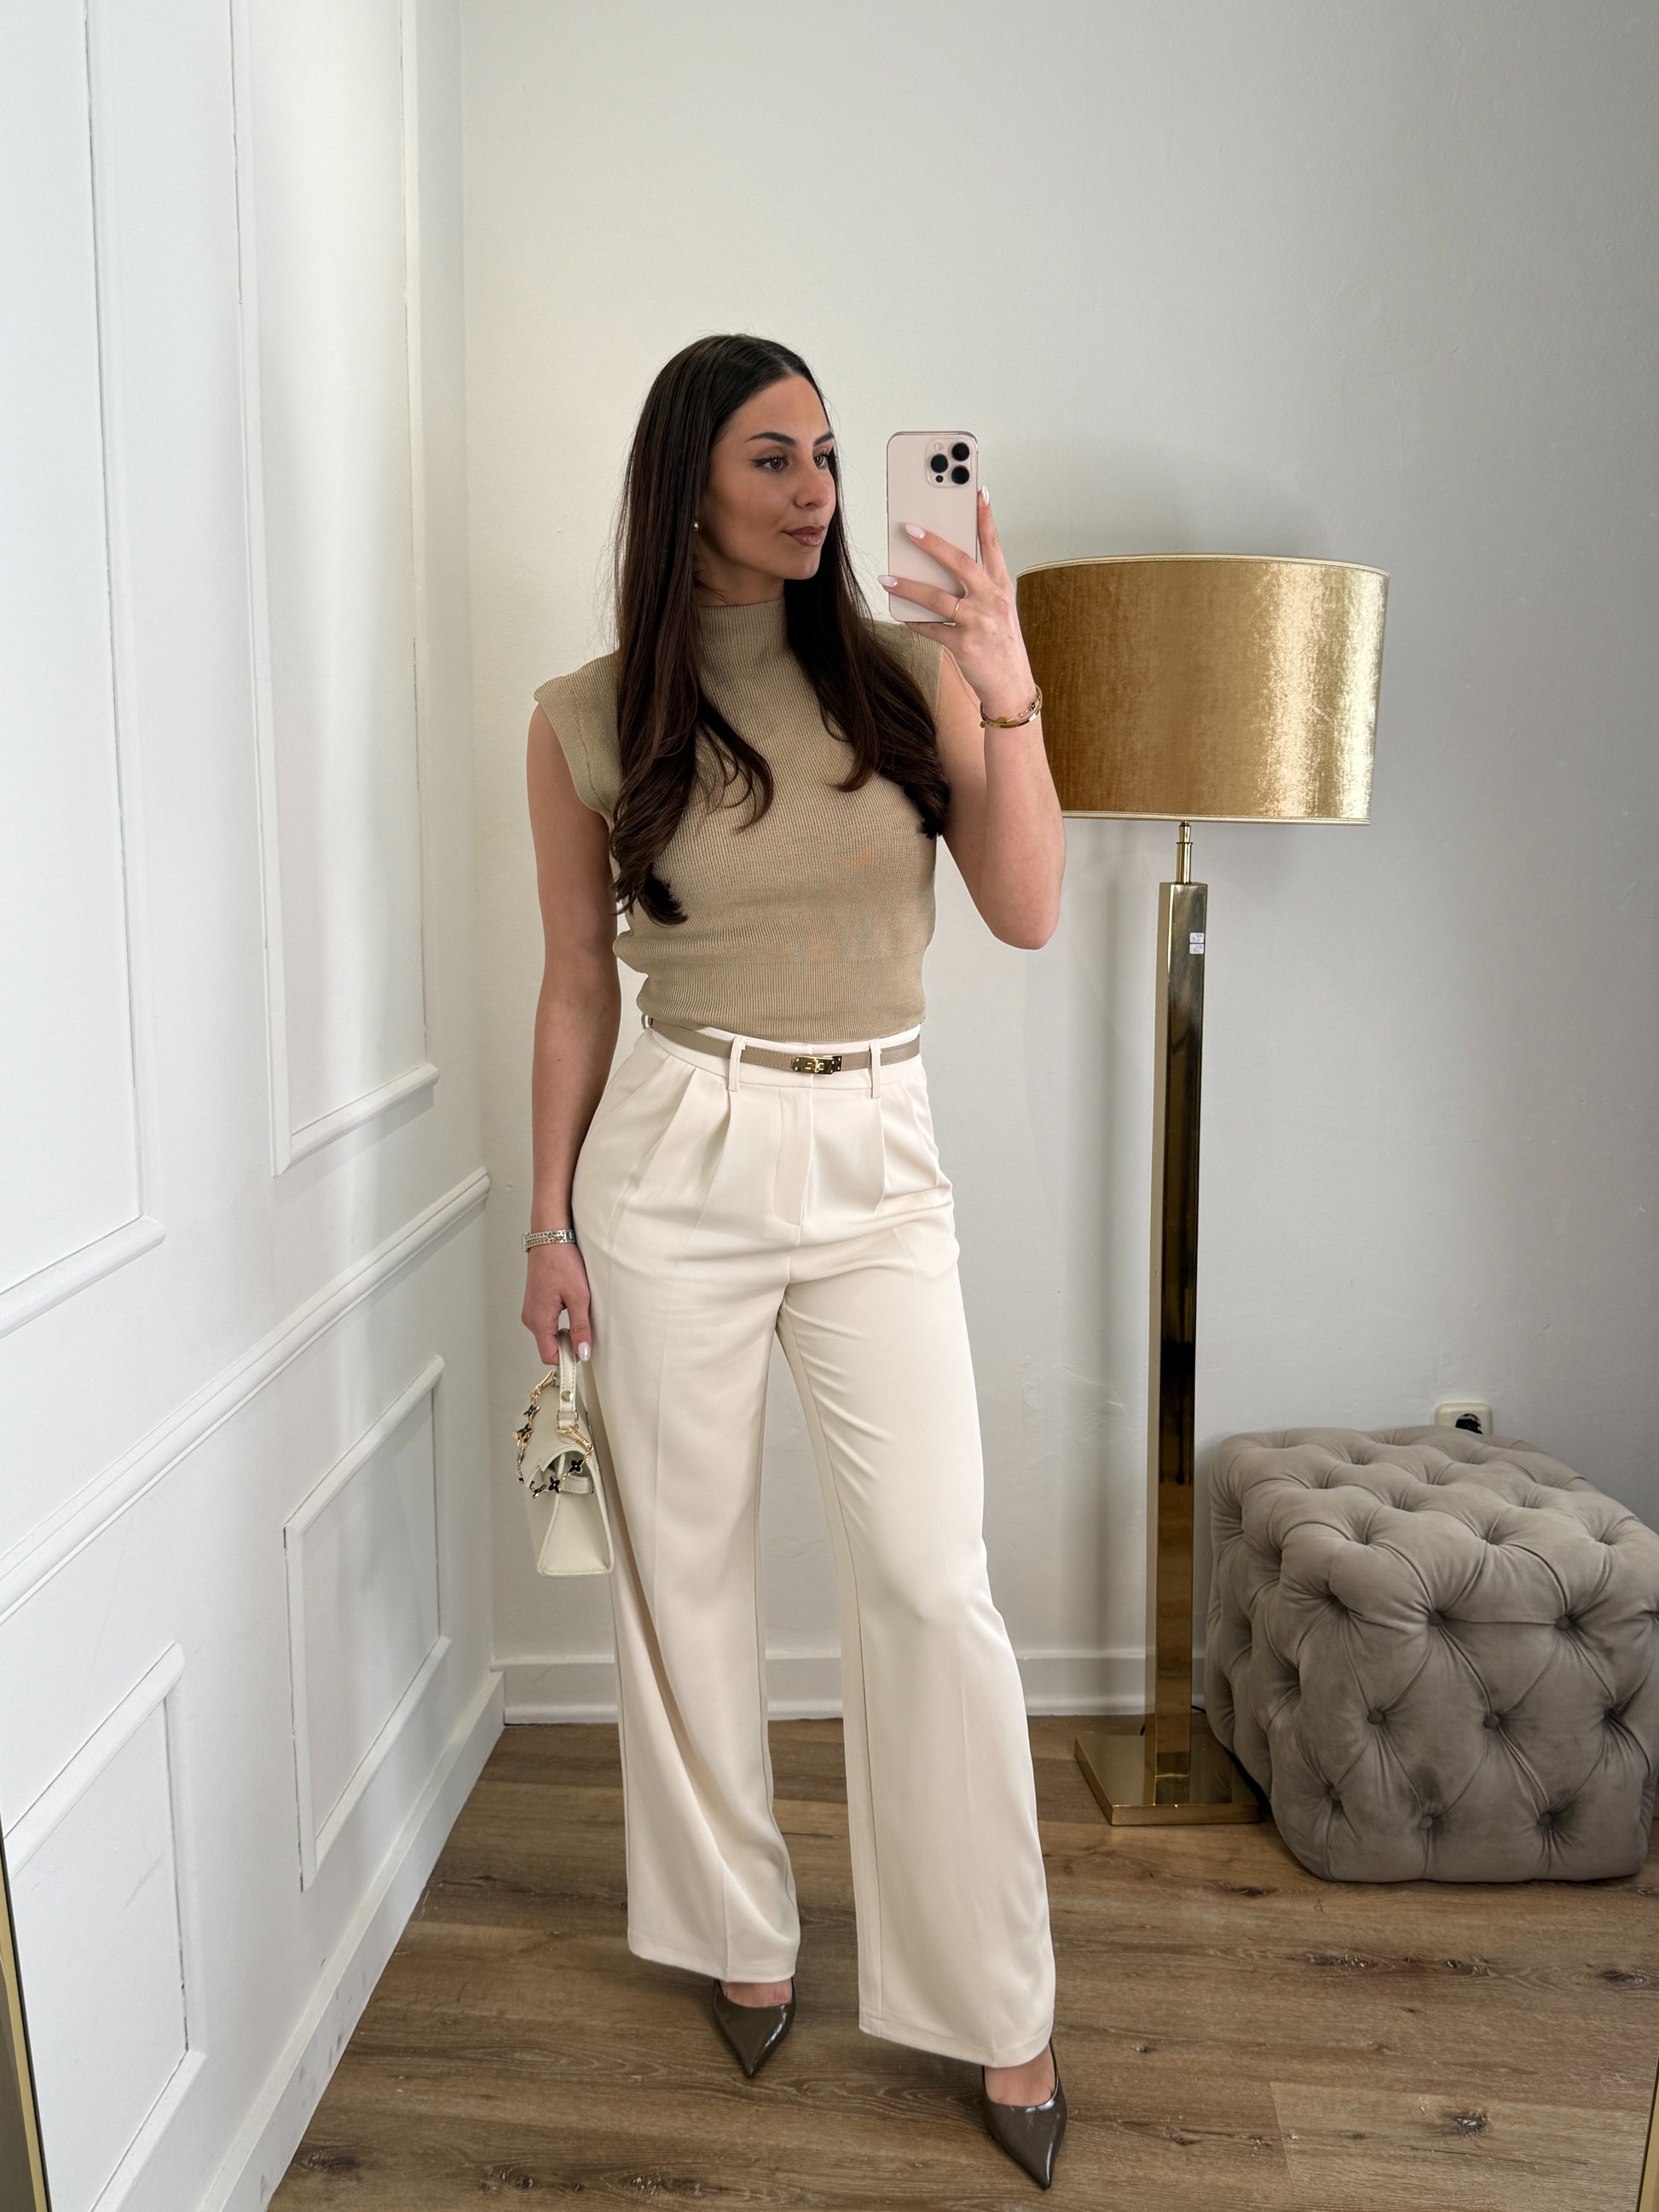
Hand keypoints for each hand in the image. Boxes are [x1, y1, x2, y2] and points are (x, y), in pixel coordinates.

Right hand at [523, 1245, 593, 1363]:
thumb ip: (581, 1327)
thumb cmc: (561, 1260)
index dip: (566, 1360)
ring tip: (580, 1315)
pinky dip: (561, 1322)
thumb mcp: (579, 1297)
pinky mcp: (537, 1303)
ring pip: (550, 1335)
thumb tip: (582, 1352)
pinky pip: (548, 1323)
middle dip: (568, 1346)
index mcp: (539, 1319)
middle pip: (549, 1347)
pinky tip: (573, 1308)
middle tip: (587, 1334)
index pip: (549, 1356)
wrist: (551, 1237)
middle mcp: (531, 1318)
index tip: (582, 1358)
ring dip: (566, 1333)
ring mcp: (532, 1310)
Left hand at [878, 487, 1037, 720]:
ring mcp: (979, 622)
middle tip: (910, 528)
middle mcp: (992, 600)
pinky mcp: (965, 645)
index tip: (976, 491)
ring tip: (886, 577)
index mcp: (1001, 586)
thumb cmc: (1000, 644)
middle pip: (960, 562)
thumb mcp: (998, 609)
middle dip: (934, 543)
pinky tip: (898, 613)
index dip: (984, 517)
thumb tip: (940, 566)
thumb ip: (978, 586)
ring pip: (938, 597)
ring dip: (909, 586)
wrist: (1011, 687)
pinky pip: (931, 629)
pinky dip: (913, 622)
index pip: (993, 545)